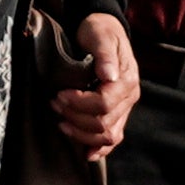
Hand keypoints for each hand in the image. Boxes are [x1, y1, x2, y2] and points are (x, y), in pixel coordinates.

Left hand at [54, 11, 135, 158]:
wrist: (103, 30)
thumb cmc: (99, 31)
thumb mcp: (100, 34)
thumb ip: (104, 54)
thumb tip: (108, 74)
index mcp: (127, 80)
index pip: (105, 103)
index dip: (80, 103)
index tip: (60, 95)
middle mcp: (129, 97)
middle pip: (104, 122)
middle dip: (76, 117)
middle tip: (54, 104)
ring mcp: (124, 108)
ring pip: (107, 135)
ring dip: (82, 133)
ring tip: (61, 121)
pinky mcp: (117, 114)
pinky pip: (113, 138)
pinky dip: (100, 149)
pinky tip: (86, 154)